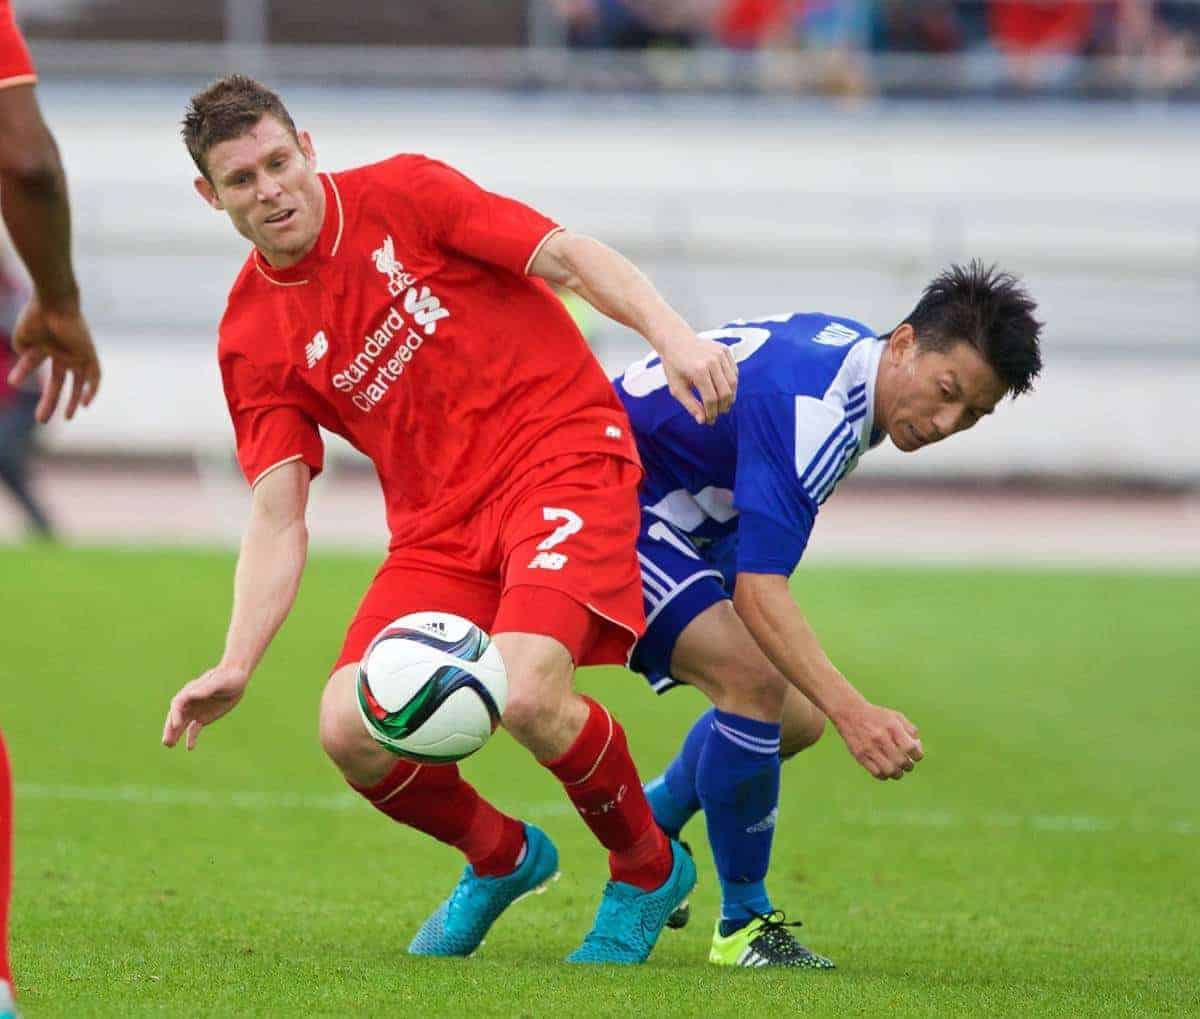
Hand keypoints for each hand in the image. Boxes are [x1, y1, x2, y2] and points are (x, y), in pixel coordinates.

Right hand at [9, 295, 100, 422]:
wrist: (53, 303)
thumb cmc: (36, 318)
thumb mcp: (23, 340)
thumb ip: (24, 356)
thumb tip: (25, 368)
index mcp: (46, 345)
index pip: (34, 364)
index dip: (24, 372)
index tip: (14, 381)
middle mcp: (63, 351)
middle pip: (58, 382)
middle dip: (50, 401)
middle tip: (41, 419)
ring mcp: (77, 354)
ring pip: (78, 383)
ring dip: (73, 401)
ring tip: (67, 418)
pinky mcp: (89, 355)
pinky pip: (96, 376)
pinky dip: (92, 389)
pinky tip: (86, 404)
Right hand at [162, 665, 249, 750]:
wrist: (236, 678)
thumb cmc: (228, 677)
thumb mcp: (219, 682)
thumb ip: (206, 688)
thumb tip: (191, 694)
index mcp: (190, 691)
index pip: (177, 704)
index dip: (175, 714)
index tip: (176, 725)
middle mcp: (190, 702)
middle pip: (176, 716)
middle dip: (170, 728)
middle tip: (166, 741)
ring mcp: (195, 710)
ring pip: (182, 724)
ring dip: (175, 734)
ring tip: (169, 745)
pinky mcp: (203, 717)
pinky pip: (193, 729)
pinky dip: (191, 738)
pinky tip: (190, 747)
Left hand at [659, 333, 737, 424]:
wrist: (676, 340)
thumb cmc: (674, 366)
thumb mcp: (677, 388)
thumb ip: (690, 405)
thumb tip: (703, 420)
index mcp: (698, 371)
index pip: (711, 399)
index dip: (711, 413)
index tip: (709, 421)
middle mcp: (712, 361)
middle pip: (725, 392)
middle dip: (722, 407)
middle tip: (718, 414)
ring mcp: (720, 354)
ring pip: (733, 383)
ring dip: (729, 397)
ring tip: (722, 405)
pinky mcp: (725, 350)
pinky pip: (734, 372)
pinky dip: (731, 384)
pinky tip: (723, 390)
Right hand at [832, 700, 922, 780]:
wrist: (849, 713)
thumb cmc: (876, 716)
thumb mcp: (895, 716)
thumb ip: (910, 730)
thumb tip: (918, 748)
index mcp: (892, 726)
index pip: (910, 748)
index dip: (917, 755)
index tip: (916, 756)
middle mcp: (880, 737)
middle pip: (901, 761)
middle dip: (908, 766)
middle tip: (907, 764)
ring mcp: (869, 747)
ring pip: (889, 770)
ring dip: (897, 774)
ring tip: (898, 771)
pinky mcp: (859, 755)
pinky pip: (876, 773)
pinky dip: (884, 775)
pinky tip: (885, 770)